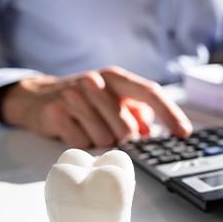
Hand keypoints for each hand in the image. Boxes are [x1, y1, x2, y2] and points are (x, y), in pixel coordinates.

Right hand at [0, 66, 191, 147]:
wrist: (38, 97)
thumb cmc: (86, 100)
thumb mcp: (113, 99)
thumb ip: (137, 113)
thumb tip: (151, 133)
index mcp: (116, 77)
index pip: (150, 92)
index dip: (170, 114)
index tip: (184, 133)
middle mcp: (96, 82)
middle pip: (127, 129)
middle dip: (123, 139)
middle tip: (109, 130)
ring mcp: (74, 96)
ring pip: (105, 139)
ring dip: (100, 142)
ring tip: (88, 126)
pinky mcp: (56, 112)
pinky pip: (82, 144)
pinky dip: (82, 143)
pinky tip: (74, 129)